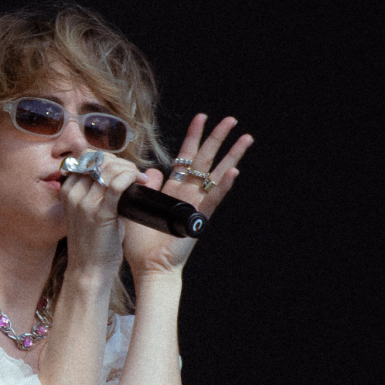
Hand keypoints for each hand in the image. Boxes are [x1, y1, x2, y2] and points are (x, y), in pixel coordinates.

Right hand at [60, 160, 147, 277]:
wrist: (89, 270)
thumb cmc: (93, 243)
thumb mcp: (88, 213)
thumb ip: (98, 193)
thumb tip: (120, 174)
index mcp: (68, 191)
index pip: (86, 158)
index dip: (107, 158)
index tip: (121, 168)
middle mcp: (73, 194)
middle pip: (98, 160)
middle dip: (120, 162)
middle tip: (134, 173)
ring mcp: (85, 203)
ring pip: (109, 169)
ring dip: (128, 169)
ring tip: (138, 179)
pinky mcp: (100, 213)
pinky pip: (117, 184)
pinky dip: (129, 177)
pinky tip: (137, 181)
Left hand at [123, 114, 252, 278]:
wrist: (149, 267)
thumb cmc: (141, 244)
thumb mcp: (138, 208)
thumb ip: (146, 187)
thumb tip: (151, 170)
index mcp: (173, 190)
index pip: (185, 157)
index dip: (193, 137)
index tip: (201, 117)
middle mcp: (188, 194)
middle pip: (206, 160)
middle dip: (218, 138)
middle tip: (231, 119)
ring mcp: (196, 206)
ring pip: (216, 175)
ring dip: (231, 155)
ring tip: (246, 137)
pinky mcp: (199, 218)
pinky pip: (213, 199)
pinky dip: (223, 185)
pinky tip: (233, 172)